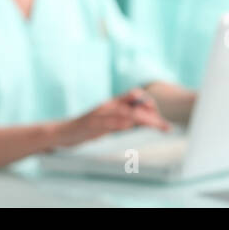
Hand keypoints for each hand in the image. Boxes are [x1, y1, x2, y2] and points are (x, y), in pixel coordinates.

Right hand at [55, 88, 171, 148]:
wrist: (62, 133)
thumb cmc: (86, 129)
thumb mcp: (107, 123)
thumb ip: (122, 120)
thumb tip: (141, 123)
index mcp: (112, 104)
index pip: (135, 96)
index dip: (150, 104)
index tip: (161, 117)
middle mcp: (108, 106)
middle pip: (134, 104)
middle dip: (152, 114)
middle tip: (166, 126)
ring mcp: (99, 114)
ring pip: (125, 112)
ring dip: (143, 118)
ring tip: (157, 126)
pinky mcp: (91, 125)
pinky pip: (108, 122)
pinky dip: (120, 123)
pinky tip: (130, 126)